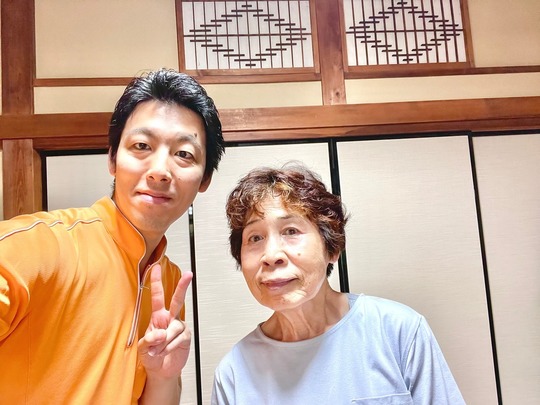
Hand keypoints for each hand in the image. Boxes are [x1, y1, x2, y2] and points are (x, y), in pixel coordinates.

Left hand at [138, 264, 192, 378]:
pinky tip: (166, 351)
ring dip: (163, 342)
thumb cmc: (150, 356)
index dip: (155, 282)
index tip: (154, 267)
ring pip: (173, 328)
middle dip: (183, 286)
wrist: (161, 371)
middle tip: (189, 274)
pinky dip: (169, 347)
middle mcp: (170, 318)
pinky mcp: (186, 336)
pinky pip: (177, 338)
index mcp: (157, 317)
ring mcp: (179, 327)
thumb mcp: (142, 348)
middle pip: (177, 300)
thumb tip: (161, 333)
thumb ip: (148, 340)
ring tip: (158, 351)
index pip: (157, 296)